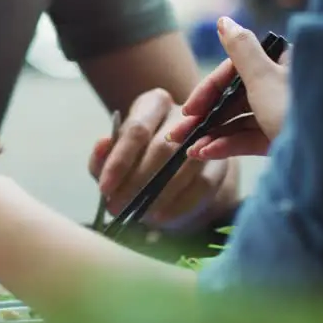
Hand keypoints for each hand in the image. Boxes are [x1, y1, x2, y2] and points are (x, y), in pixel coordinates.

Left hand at [88, 88, 230, 227]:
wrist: (173, 170)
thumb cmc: (137, 159)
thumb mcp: (114, 157)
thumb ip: (102, 156)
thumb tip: (102, 144)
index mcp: (153, 104)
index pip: (136, 130)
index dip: (119, 162)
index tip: (104, 189)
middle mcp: (183, 115)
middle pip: (163, 148)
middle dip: (137, 182)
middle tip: (118, 207)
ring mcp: (207, 138)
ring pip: (184, 167)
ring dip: (159, 196)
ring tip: (137, 215)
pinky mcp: (221, 163)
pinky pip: (203, 186)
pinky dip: (179, 206)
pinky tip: (161, 218)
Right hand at [167, 16, 290, 160]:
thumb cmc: (295, 109)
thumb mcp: (263, 76)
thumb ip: (240, 48)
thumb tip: (224, 20)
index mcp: (280, 65)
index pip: (234, 71)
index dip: (208, 90)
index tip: (188, 109)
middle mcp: (281, 87)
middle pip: (233, 98)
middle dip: (204, 118)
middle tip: (178, 134)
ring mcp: (281, 115)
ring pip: (238, 122)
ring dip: (211, 135)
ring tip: (189, 150)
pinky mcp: (282, 140)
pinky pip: (249, 139)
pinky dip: (227, 146)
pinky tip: (206, 154)